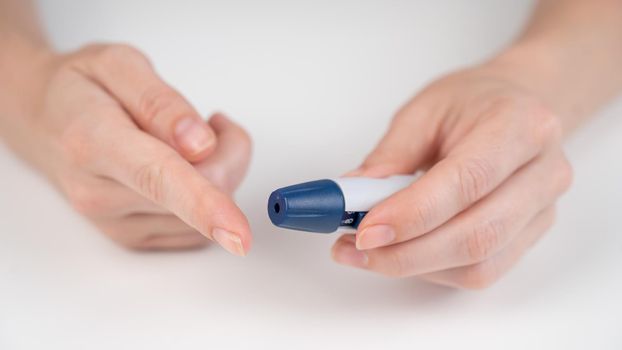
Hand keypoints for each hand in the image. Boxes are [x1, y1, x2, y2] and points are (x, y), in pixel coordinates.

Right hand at [1, 44, 251, 253]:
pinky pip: (196, 232)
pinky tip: (185, 172)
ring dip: (218, 177)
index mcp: (93, 143)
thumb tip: (200, 143)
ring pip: (205, 216)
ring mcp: (115, 223)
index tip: (238, 233)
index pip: (158, 177)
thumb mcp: (118, 65)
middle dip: (227, 154)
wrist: (45, 122)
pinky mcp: (133, 238)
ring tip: (187, 144)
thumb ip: (160, 103)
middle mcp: (99, 195)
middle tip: (213, 123)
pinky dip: (207, 202)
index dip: (204, 204)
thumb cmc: (82, 90)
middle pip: (200, 191)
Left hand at [331, 65, 572, 287]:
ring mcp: (543, 211)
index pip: (467, 182)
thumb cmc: (473, 104)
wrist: (520, 108)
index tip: (365, 230)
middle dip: (406, 253)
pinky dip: (433, 270)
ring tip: (369, 253)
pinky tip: (403, 253)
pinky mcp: (531, 237)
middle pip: (476, 235)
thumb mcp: (424, 111)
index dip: (413, 214)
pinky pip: (481, 272)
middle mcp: (544, 173)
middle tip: (356, 249)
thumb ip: (390, 155)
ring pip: (478, 264)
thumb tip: (354, 198)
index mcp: (520, 126)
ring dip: (415, 266)